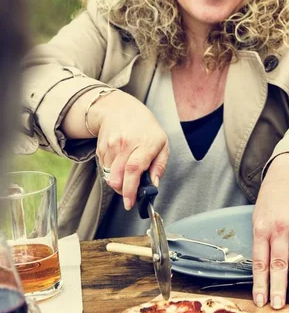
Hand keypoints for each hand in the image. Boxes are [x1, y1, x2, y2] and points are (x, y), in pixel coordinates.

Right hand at [88, 90, 168, 208]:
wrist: (122, 110)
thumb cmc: (146, 129)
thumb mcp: (162, 144)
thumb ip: (159, 166)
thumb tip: (154, 185)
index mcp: (145, 143)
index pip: (134, 169)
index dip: (130, 189)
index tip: (130, 202)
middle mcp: (126, 144)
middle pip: (118, 176)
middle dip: (122, 191)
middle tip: (130, 195)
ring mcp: (111, 145)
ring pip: (110, 175)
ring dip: (118, 183)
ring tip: (128, 176)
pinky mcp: (101, 148)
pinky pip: (104, 169)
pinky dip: (112, 173)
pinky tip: (120, 164)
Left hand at [251, 154, 288, 308]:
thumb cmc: (271, 201)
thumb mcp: (258, 218)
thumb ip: (261, 243)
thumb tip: (261, 272)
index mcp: (262, 228)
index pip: (260, 261)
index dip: (261, 283)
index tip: (261, 301)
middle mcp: (280, 228)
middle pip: (279, 263)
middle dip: (278, 287)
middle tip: (279, 306)